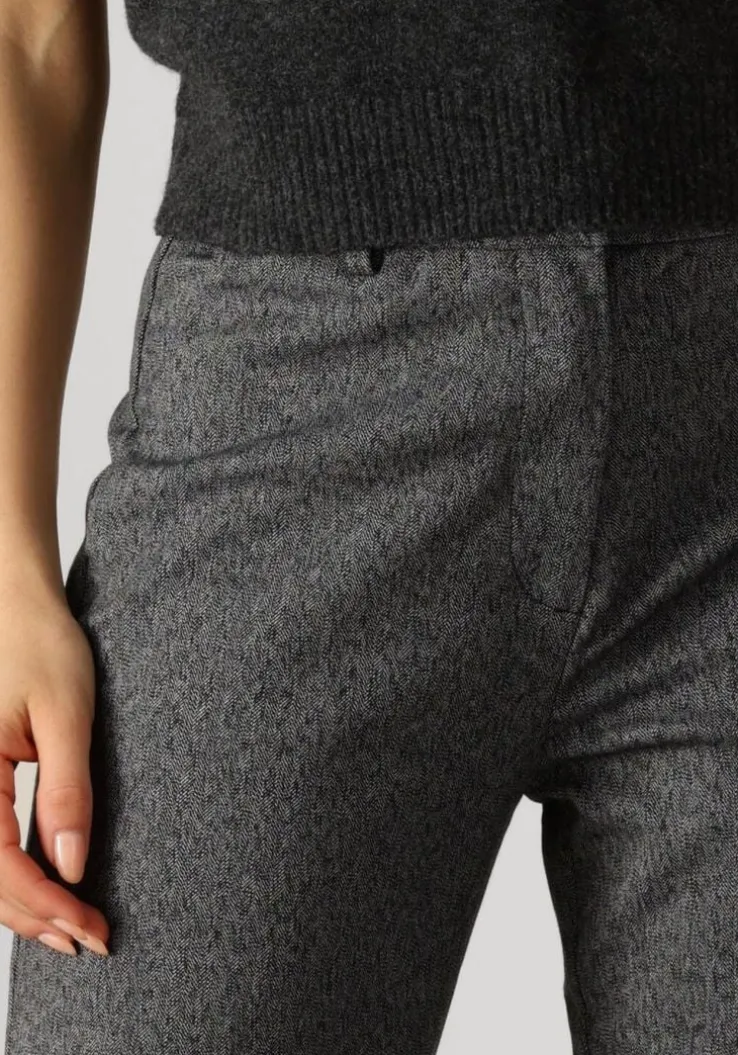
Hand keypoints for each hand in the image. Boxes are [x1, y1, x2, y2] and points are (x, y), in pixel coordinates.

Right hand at [0, 570, 108, 956]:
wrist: (14, 603)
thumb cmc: (39, 643)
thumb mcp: (65, 714)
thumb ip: (66, 790)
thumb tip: (71, 865)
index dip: (44, 903)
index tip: (89, 926)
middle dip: (36, 917)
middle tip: (91, 938)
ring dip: (20, 904)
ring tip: (70, 928)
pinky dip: (9, 875)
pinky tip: (43, 890)